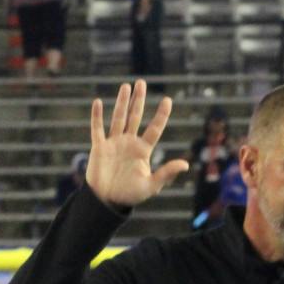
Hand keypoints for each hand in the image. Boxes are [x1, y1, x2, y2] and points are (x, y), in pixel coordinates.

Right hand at [86, 81, 187, 209]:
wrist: (107, 201)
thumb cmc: (130, 195)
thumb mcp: (151, 186)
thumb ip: (166, 173)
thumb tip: (186, 164)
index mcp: (143, 150)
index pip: (155, 128)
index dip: (161, 114)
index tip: (168, 100)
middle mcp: (129, 143)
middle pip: (135, 116)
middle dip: (139, 100)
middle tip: (141, 82)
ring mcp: (114, 143)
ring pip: (118, 118)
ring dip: (122, 102)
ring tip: (126, 86)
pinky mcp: (99, 147)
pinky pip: (97, 129)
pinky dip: (97, 116)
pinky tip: (98, 102)